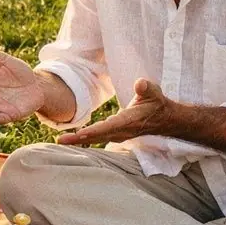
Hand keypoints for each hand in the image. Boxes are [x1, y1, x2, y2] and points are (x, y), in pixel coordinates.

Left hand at [58, 79, 176, 146]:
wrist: (164, 119)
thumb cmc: (157, 103)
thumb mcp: (154, 92)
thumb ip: (147, 88)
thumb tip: (140, 83)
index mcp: (128, 120)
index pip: (108, 126)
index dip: (94, 131)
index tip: (80, 134)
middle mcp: (121, 130)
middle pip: (97, 136)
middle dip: (79, 139)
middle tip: (60, 140)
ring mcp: (118, 134)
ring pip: (96, 138)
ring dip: (79, 140)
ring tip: (62, 141)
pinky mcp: (116, 134)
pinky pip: (98, 137)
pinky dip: (85, 138)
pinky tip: (73, 138)